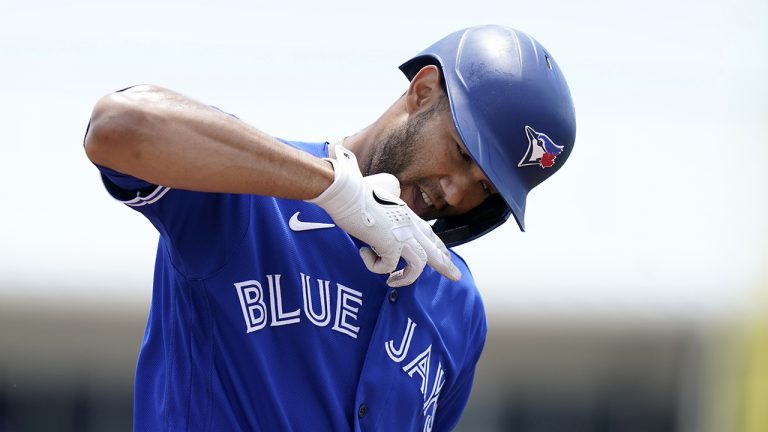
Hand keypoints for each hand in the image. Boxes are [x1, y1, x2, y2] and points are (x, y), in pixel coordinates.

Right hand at [307, 145, 460, 286]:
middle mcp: (409, 226)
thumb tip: (393, 192)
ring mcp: (401, 235)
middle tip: (456, 277)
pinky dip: (374, 266)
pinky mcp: (389, 244)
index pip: (429, 235)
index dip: (439, 248)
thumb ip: (393, 191)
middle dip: (446, 266)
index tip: (447, 258)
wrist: (347, 190)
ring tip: (391, 280)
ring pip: (419, 264)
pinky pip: (387, 267)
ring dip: (406, 277)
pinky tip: (363, 253)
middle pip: (434, 251)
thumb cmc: (359, 188)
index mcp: (408, 215)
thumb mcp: (384, 185)